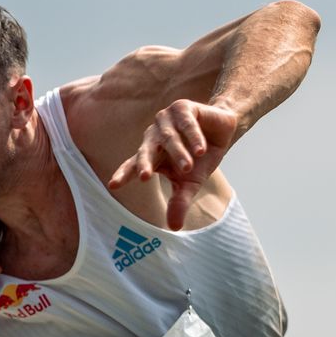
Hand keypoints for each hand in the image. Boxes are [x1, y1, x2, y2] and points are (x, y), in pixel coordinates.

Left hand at [108, 99, 238, 229]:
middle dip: (144, 164)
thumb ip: (179, 202)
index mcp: (151, 154)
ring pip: (169, 139)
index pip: (133, 165)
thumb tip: (174, 228)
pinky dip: (193, 137)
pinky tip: (200, 149)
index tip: (113, 185)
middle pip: (145, 151)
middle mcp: (153, 136)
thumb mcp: (190, 183)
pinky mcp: (182, 107)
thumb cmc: (200, 158)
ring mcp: (166, 120)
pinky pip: (186, 124)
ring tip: (189, 168)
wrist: (222, 130)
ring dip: (179, 153)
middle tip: (145, 177)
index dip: (124, 174)